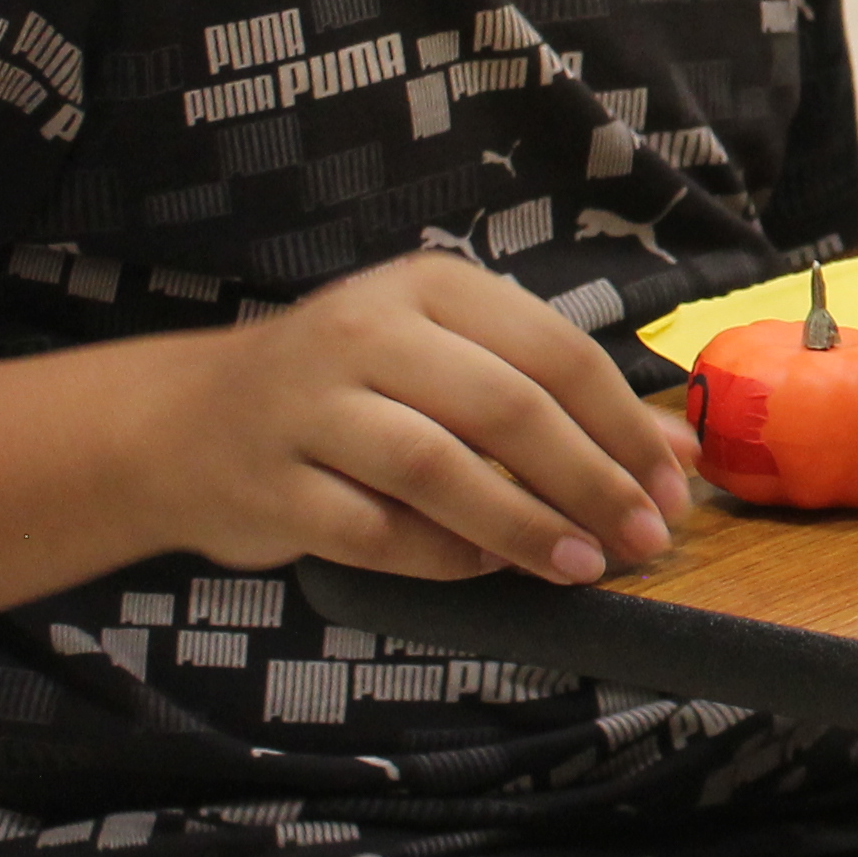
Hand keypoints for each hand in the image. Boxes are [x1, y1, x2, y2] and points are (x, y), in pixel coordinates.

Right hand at [151, 252, 694, 585]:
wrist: (180, 424)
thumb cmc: (347, 390)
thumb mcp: (442, 359)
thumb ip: (551, 395)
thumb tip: (676, 451)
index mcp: (428, 287)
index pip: (557, 351)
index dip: (625, 424)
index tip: (675, 483)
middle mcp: (366, 332)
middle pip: (508, 408)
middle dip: (592, 480)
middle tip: (645, 538)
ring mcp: (310, 408)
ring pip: (442, 470)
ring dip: (527, 526)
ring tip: (585, 565)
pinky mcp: (271, 485)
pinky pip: (378, 532)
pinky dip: (444, 556)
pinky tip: (491, 569)